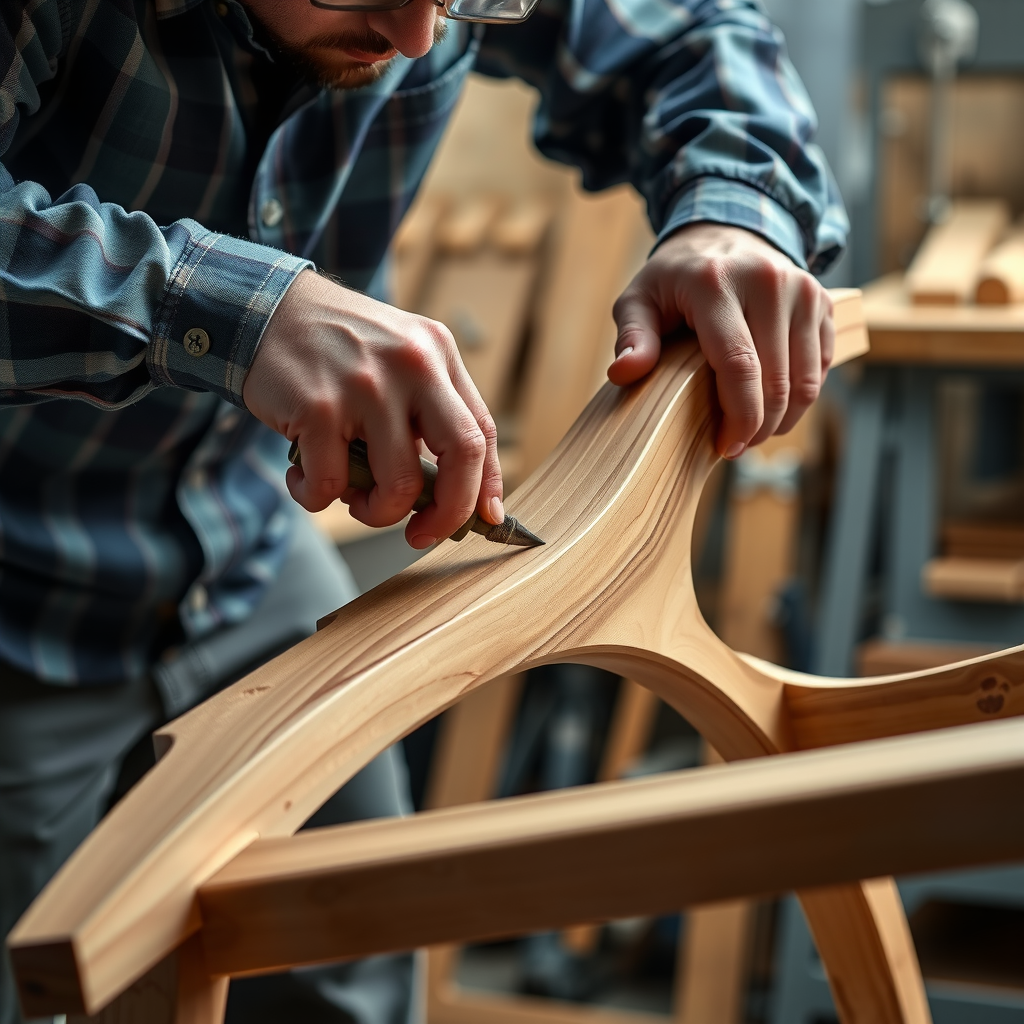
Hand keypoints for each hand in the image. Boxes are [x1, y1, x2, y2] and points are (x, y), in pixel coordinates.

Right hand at [243, 270, 502, 548]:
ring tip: (351, 497)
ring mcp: (366, 386)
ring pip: (398, 486)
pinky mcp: (319, 408)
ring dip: (375, 512)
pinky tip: (303, 479)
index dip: (485, 485)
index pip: (482, 431)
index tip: (481, 519)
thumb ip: (428, 411)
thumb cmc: (338, 349)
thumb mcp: (399, 357)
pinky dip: (316, 498)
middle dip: (449, 512)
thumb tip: (453, 494)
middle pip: (462, 454)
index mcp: (437, 355)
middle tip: (422, 534)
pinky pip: (331, 486)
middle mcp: (411, 366)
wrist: (267, 310)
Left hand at [609, 223, 833, 457]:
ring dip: (782, 420)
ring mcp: (802, 290)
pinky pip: (820, 369)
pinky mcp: (822, 302)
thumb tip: (623, 374)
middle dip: (758, 427)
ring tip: (753, 431)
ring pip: (805, 382)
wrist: (728, 229)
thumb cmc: (677, 278)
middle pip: (776, 381)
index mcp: (717, 283)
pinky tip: (773, 406)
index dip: (738, 416)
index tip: (726, 447)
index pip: (739, 364)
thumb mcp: (640, 299)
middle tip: (735, 446)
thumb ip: (632, 337)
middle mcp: (768, 282)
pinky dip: (800, 399)